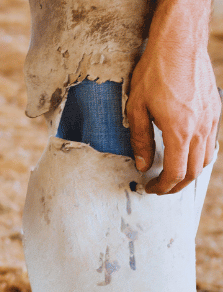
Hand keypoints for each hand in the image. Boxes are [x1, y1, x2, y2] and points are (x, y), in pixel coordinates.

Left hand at [127, 0, 220, 193]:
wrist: (179, 44)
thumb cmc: (154, 73)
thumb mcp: (136, 108)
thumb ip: (140, 140)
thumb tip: (141, 165)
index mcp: (179, 131)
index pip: (175, 172)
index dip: (163, 186)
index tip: (150, 189)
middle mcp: (200, 129)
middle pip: (194, 171)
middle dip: (176, 185)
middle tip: (159, 187)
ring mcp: (212, 119)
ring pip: (206, 158)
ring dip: (189, 172)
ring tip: (171, 174)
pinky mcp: (215, 110)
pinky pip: (212, 141)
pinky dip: (199, 155)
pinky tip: (185, 153)